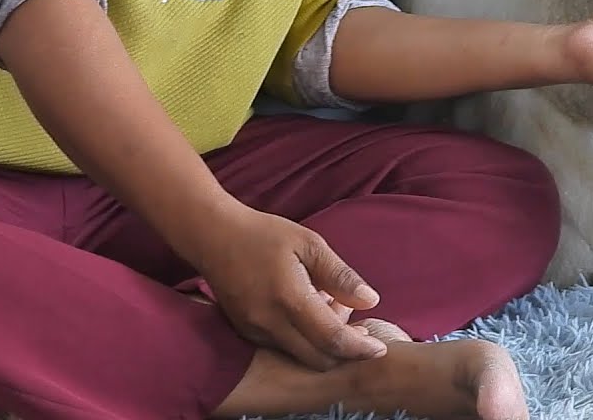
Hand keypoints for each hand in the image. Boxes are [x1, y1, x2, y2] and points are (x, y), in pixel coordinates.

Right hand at [187, 205, 387, 369]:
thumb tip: (370, 301)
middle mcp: (269, 323)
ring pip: (300, 356)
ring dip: (324, 344)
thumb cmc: (265, 234)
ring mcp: (255, 331)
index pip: (332, 339)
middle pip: (318, 358)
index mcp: (289, 299)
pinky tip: (308, 312)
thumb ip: (340, 275)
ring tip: (330, 307)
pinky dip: (304, 340)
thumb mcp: (309, 244)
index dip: (360, 349)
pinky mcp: (246, 332)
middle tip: (356, 324)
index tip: (379, 348)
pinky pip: (283, 348)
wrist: (213, 236)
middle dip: (344, 349)